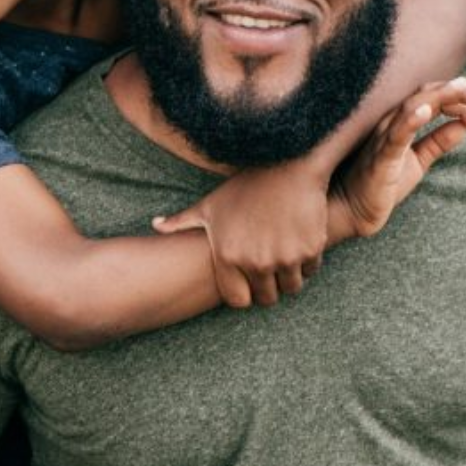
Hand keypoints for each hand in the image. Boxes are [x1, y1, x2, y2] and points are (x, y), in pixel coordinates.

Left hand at [153, 167, 329, 309]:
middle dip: (267, 288)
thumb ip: (181, 222)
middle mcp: (256, 262)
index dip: (244, 295)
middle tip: (269, 271)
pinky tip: (299, 243)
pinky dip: (306, 262)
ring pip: (290, 288)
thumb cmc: (245, 186)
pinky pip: (310, 270)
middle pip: (266, 299)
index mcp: (228, 256)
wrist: (287, 164)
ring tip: (284, 257)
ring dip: (288, 277)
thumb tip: (156, 225)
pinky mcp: (310, 250)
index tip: (248, 284)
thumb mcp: (209, 204)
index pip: (238, 301)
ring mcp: (285, 258)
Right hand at [330, 77, 465, 239]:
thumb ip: (439, 141)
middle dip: (457, 92)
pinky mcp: (380, 158)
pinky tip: (426, 111)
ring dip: (440, 97)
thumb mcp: (419, 160)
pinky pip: (396, 136)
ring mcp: (383, 139)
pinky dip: (411, 121)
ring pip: (412, 107)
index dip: (458, 98)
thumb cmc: (381, 185)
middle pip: (425, 96)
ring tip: (464, 90)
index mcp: (400, 124)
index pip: (431, 98)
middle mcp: (390, 124)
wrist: (352, 212)